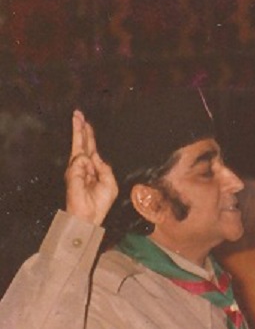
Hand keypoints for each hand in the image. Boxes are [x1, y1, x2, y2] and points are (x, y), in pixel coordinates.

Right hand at [64, 110, 117, 226]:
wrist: (90, 215)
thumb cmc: (100, 203)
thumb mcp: (110, 183)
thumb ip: (104, 168)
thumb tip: (95, 157)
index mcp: (94, 169)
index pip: (91, 149)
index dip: (89, 136)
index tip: (87, 124)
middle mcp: (83, 166)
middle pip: (82, 143)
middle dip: (80, 128)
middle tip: (78, 113)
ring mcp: (76, 168)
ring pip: (79, 146)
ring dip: (79, 132)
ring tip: (79, 119)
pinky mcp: (72, 171)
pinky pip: (82, 160)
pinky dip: (87, 166)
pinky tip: (87, 175)